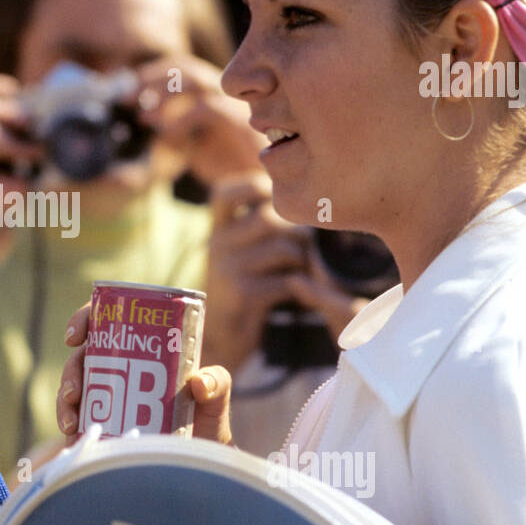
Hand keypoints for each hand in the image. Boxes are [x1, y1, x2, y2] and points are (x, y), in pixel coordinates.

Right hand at [57, 302, 233, 446]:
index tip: (75, 336)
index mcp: (138, 350)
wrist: (199, 459)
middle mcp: (117, 370)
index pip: (105, 322)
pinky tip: (71, 436)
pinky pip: (75, 421)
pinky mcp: (100, 425)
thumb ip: (217, 384)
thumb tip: (198, 383)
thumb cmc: (207, 420)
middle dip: (70, 372)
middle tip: (74, 391)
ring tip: (71, 422)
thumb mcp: (216, 397)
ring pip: (73, 389)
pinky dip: (69, 426)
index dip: (83, 320)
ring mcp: (105, 398)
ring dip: (64, 403)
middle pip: (81, 358)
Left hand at [133, 55, 262, 186]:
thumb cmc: (230, 169)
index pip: (182, 68)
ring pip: (198, 81)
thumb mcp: (194, 147)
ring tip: (144, 117)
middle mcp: (227, 93)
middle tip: (125, 98)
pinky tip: (166, 134)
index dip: (152, 74)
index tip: (127, 91)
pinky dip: (182, 119)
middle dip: (151, 78)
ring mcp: (237, 104)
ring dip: (165, 94)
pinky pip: (209, 108)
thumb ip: (174, 131)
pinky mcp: (244, 122)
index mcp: (215, 94)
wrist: (263, 192)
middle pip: (187, 67)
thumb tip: (144, 119)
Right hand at [203, 172, 310, 371]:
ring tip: (302, 271)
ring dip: (303, 260)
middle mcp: (216, 244)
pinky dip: (301, 286)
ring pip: (283, 249)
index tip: (276, 203)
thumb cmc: (245, 285)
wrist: (224, 336)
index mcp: (216, 228)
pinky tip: (298, 293)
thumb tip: (309, 204)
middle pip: (269, 219)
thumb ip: (263, 224)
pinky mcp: (242, 295)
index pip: (225, 193)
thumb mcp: (242, 249)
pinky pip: (286, 281)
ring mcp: (226, 269)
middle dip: (298, 232)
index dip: (255, 189)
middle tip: (305, 249)